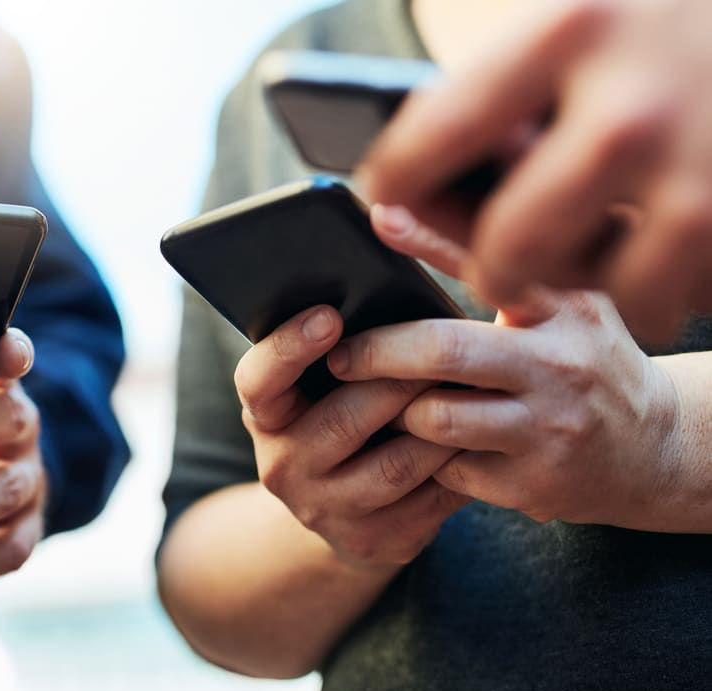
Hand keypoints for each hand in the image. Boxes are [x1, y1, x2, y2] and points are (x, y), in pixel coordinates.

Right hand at [233, 306, 467, 569]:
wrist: (342, 509)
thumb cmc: (341, 415)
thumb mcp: (318, 386)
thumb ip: (339, 348)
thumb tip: (384, 292)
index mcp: (264, 415)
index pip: (259, 380)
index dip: (290, 348)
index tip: (330, 315)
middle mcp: (282, 466)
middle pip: (344, 420)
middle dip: (400, 382)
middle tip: (446, 350)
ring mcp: (324, 510)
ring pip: (395, 465)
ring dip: (441, 426)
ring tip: (474, 392)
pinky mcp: (373, 541)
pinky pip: (428, 501)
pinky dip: (460, 466)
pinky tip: (481, 440)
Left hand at [333, 212, 680, 526]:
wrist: (658, 449)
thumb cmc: (588, 363)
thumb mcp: (564, 305)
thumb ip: (501, 269)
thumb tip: (413, 216)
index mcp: (563, 308)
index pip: (489, 265)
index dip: (428, 240)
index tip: (378, 220)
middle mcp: (560, 365)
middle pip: (443, 351)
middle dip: (376, 352)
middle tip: (341, 356)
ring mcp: (548, 429)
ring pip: (434, 418)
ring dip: (399, 413)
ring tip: (393, 405)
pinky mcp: (533, 485)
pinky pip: (447, 470)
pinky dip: (428, 461)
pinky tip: (436, 450)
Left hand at [359, 0, 711, 340]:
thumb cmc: (665, 10)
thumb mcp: (576, 11)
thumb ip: (504, 81)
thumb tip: (407, 172)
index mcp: (572, 32)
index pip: (437, 136)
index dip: (395, 180)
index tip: (382, 195)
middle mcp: (635, 109)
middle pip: (512, 244)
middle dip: (490, 267)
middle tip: (491, 268)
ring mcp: (703, 170)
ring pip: (598, 287)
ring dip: (580, 285)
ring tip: (581, 254)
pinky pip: (680, 291)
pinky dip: (661, 283)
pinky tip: (658, 242)